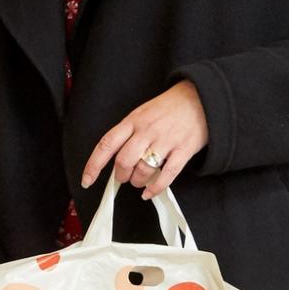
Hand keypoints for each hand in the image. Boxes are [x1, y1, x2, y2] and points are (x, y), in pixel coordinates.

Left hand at [81, 80, 208, 199]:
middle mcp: (147, 130)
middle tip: (124, 178)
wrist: (202, 97)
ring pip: (143, 169)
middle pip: (124, 161)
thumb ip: (129, 133)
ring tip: (140, 181)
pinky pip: (166, 175)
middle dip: (121, 175)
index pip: (107, 144)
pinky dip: (155, 188)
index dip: (94, 165)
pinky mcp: (184, 150)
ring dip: (138, 181)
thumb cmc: (169, 108)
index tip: (87, 180)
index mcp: (133, 120)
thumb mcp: (143, 113)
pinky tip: (149, 192)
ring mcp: (166, 140)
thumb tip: (115, 160)